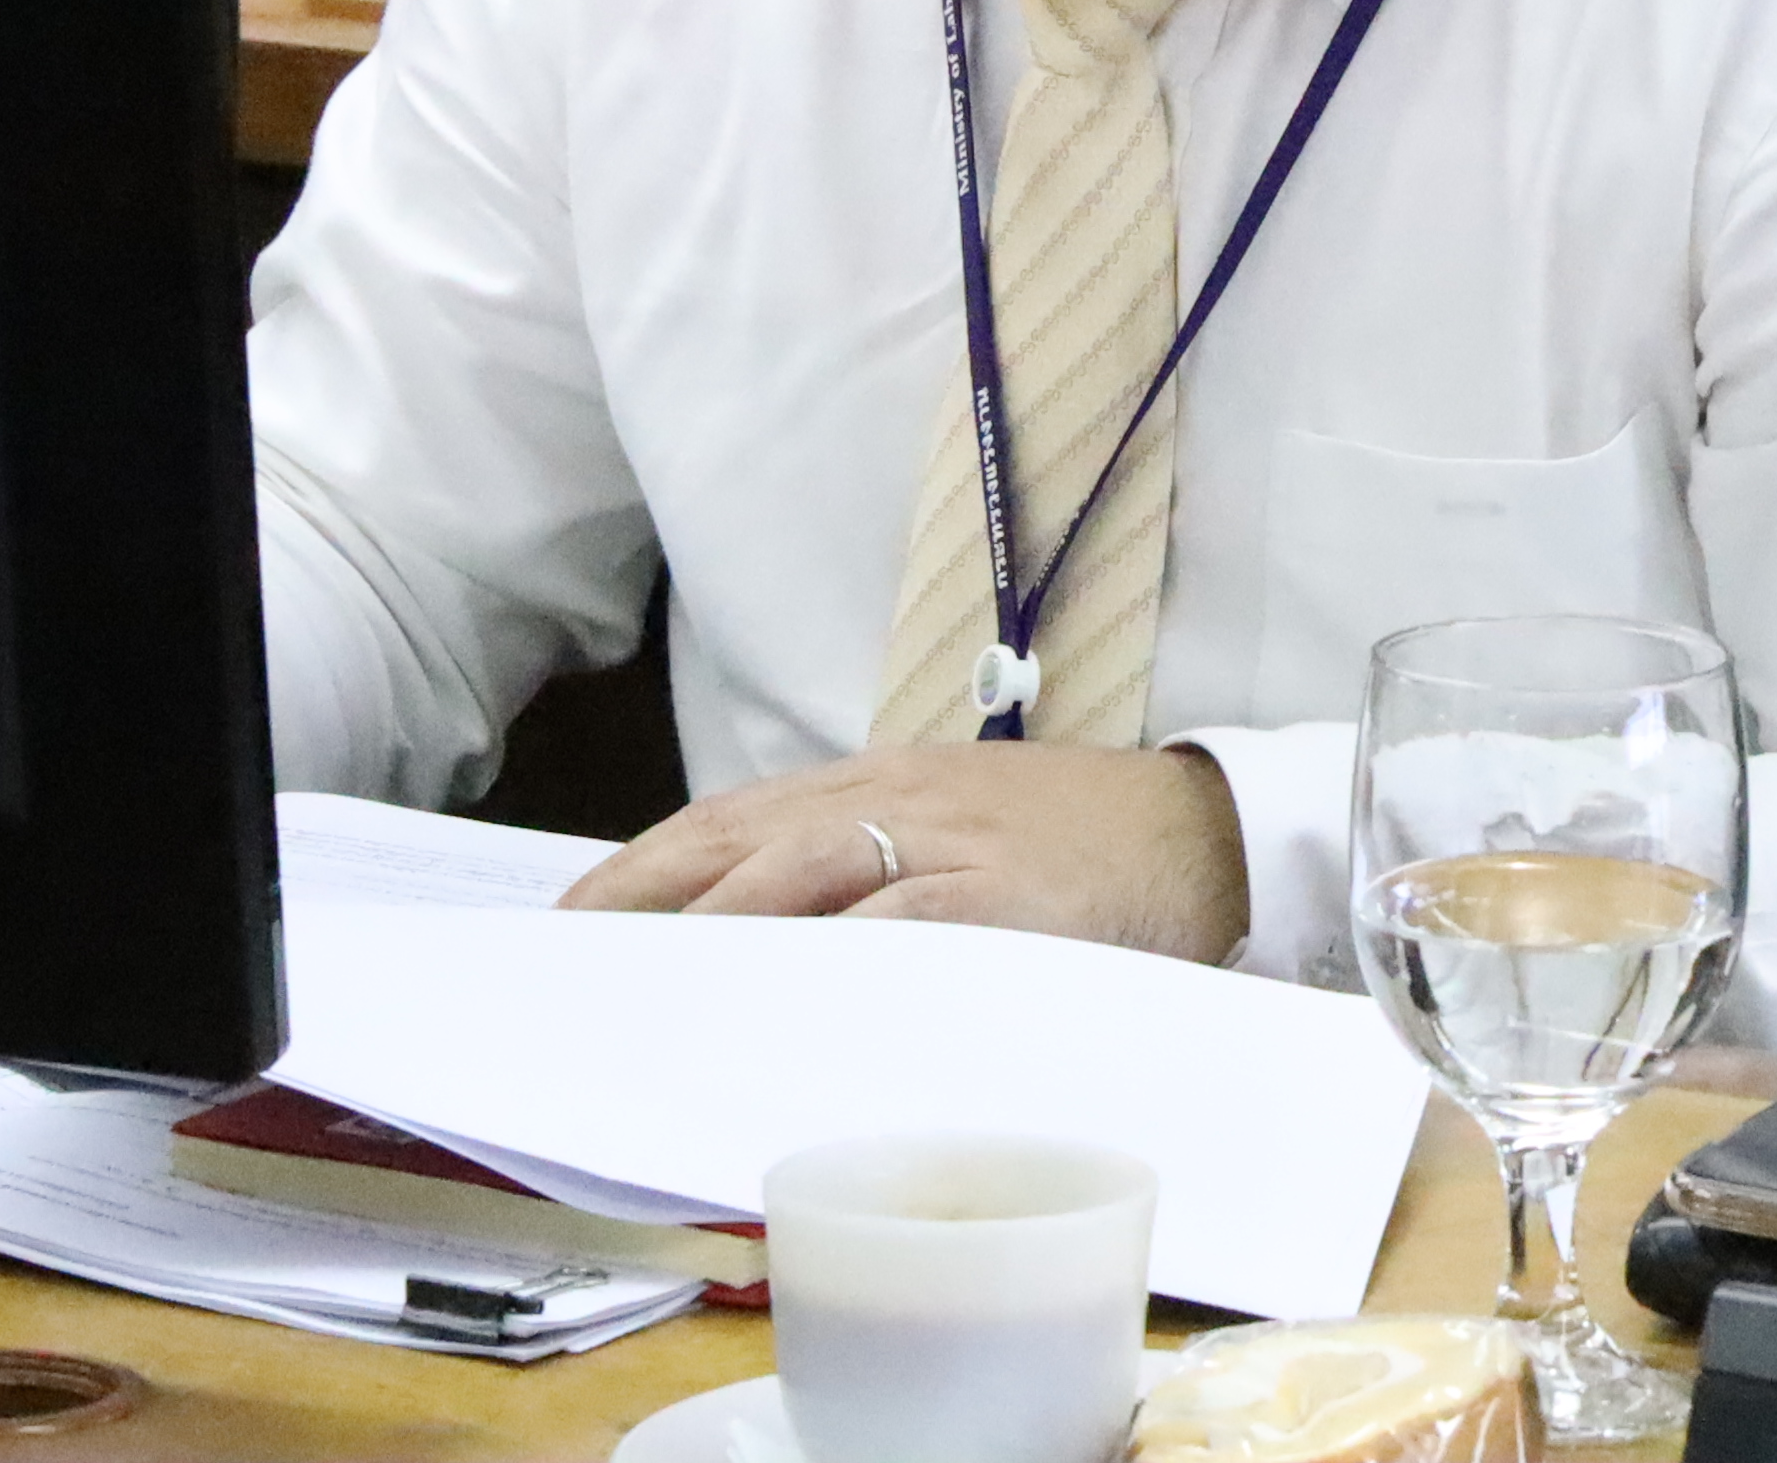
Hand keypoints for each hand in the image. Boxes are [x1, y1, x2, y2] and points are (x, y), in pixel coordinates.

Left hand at [559, 741, 1249, 963]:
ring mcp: (956, 844)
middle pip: (749, 836)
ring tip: (655, 981)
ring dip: (727, 920)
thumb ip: (863, 866)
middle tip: (578, 959)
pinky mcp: (1011, 897)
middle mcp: (902, 798)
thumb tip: (751, 935)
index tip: (572, 919)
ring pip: (814, 867)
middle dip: (653, 897)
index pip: (735, 813)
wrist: (1203, 828)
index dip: (645, 863)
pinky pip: (911, 922)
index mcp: (880, 781)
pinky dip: (846, 955)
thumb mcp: (953, 827)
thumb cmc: (1068, 842)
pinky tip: (794, 995)